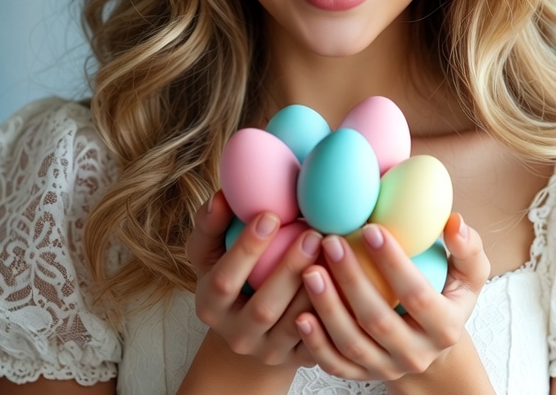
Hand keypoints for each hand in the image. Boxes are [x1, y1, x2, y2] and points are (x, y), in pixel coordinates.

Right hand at [186, 191, 320, 367]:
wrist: (250, 326)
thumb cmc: (231, 272)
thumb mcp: (212, 251)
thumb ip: (211, 224)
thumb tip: (221, 197)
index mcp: (210, 305)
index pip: (223, 280)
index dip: (246, 250)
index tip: (270, 215)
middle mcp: (237, 335)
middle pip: (263, 308)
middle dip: (289, 269)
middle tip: (313, 233)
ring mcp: (269, 351)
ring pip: (296, 325)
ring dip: (316, 288)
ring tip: (334, 251)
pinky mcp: (298, 358)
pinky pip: (319, 338)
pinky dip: (332, 309)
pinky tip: (345, 279)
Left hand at [293, 213, 490, 382]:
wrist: (432, 347)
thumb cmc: (447, 296)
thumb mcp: (468, 275)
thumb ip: (467, 249)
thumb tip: (454, 222)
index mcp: (445, 328)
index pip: (418, 295)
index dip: (394, 263)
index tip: (371, 228)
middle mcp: (416, 354)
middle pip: (378, 320)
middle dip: (352, 280)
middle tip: (330, 241)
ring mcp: (387, 368)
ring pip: (352, 344)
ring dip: (328, 307)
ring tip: (309, 270)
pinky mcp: (362, 375)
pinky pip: (335, 364)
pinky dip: (316, 343)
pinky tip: (301, 315)